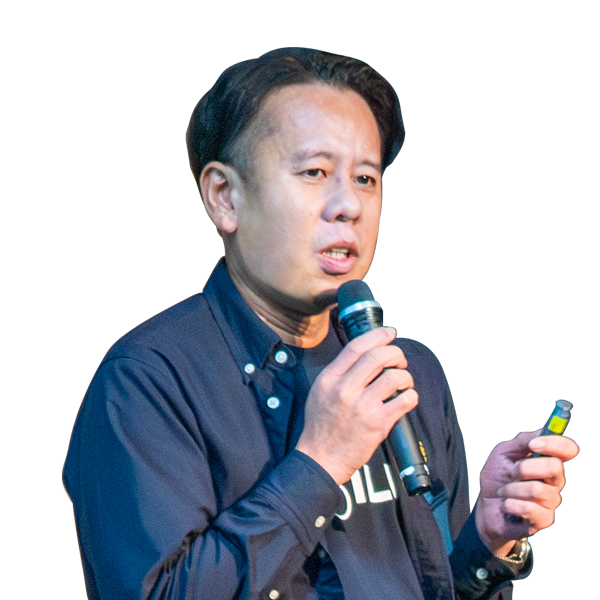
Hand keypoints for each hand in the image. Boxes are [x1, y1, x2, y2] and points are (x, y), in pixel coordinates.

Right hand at [295, 327, 417, 483]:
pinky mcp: (377, 423)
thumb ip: (339, 373)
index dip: (377, 335)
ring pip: (395, 376)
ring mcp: (362, 406)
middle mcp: (345, 389)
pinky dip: (411, 396)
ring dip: (405, 376)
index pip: (356, 347)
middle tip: (398, 360)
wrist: (320, 459)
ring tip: (403, 382)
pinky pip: (404, 400)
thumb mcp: (320, 391)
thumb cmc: (321, 427)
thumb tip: (364, 357)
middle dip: (395, 353)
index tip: (388, 333)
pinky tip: (406, 399)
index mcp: (330, 378)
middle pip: (378, 356)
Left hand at [475, 430, 578, 555]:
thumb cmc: (497, 477)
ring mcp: (550, 501)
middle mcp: (554, 480)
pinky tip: (506, 505)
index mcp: (546, 461)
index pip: (567, 449)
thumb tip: (540, 435)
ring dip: (511, 489)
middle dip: (524, 468)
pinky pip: (529, 508)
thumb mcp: (503, 452)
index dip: (555, 444)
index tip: (534, 444)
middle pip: (554, 467)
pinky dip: (510, 504)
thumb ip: (522, 441)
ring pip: (538, 489)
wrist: (486, 505)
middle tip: (510, 473)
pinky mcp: (544, 519)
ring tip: (505, 492)